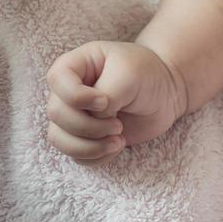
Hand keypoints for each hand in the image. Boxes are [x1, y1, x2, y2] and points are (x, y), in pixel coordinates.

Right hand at [44, 40, 187, 164]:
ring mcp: (73, 115)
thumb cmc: (147, 74)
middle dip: (88, 126)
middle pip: (56, 114)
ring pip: (59, 139)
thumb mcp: (129, 75)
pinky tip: (117, 146)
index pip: (56, 79)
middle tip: (118, 125)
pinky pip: (75, 155)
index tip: (105, 101)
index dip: (77, 97)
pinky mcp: (83, 137)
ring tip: (119, 140)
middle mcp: (68, 90)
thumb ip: (106, 95)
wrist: (166, 92)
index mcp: (76, 64)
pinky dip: (96, 157)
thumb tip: (93, 119)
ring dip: (90, 146)